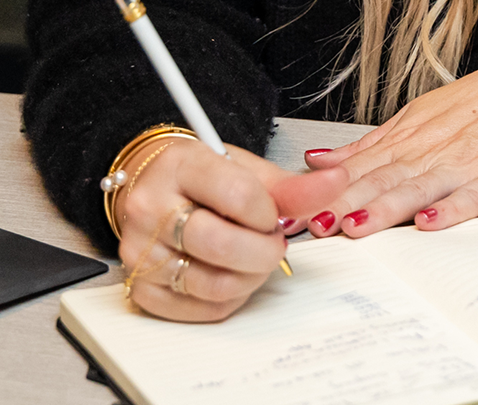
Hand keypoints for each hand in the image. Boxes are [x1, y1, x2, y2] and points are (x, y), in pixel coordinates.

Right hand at [115, 138, 347, 321]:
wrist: (148, 186)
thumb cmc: (198, 176)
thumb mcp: (241, 167)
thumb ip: (288, 185)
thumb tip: (336, 185)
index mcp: (178, 167)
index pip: (236, 194)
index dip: (267, 212)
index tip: (272, 214)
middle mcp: (151, 209)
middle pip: (222, 244)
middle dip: (265, 250)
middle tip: (272, 241)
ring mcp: (141, 252)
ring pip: (215, 283)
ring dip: (252, 277)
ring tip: (255, 257)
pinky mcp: (142, 289)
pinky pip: (203, 309)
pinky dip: (232, 297)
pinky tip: (233, 273)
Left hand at [294, 44, 477, 238]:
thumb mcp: (418, 118)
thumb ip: (370, 146)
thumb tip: (316, 160)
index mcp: (407, 137)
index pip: (356, 167)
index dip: (320, 191)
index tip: (286, 211)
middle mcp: (429, 149)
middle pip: (378, 180)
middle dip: (340, 204)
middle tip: (307, 226)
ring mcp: (463, 163)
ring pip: (417, 188)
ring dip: (384, 209)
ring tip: (354, 228)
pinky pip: (471, 197)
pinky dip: (450, 211)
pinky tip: (430, 224)